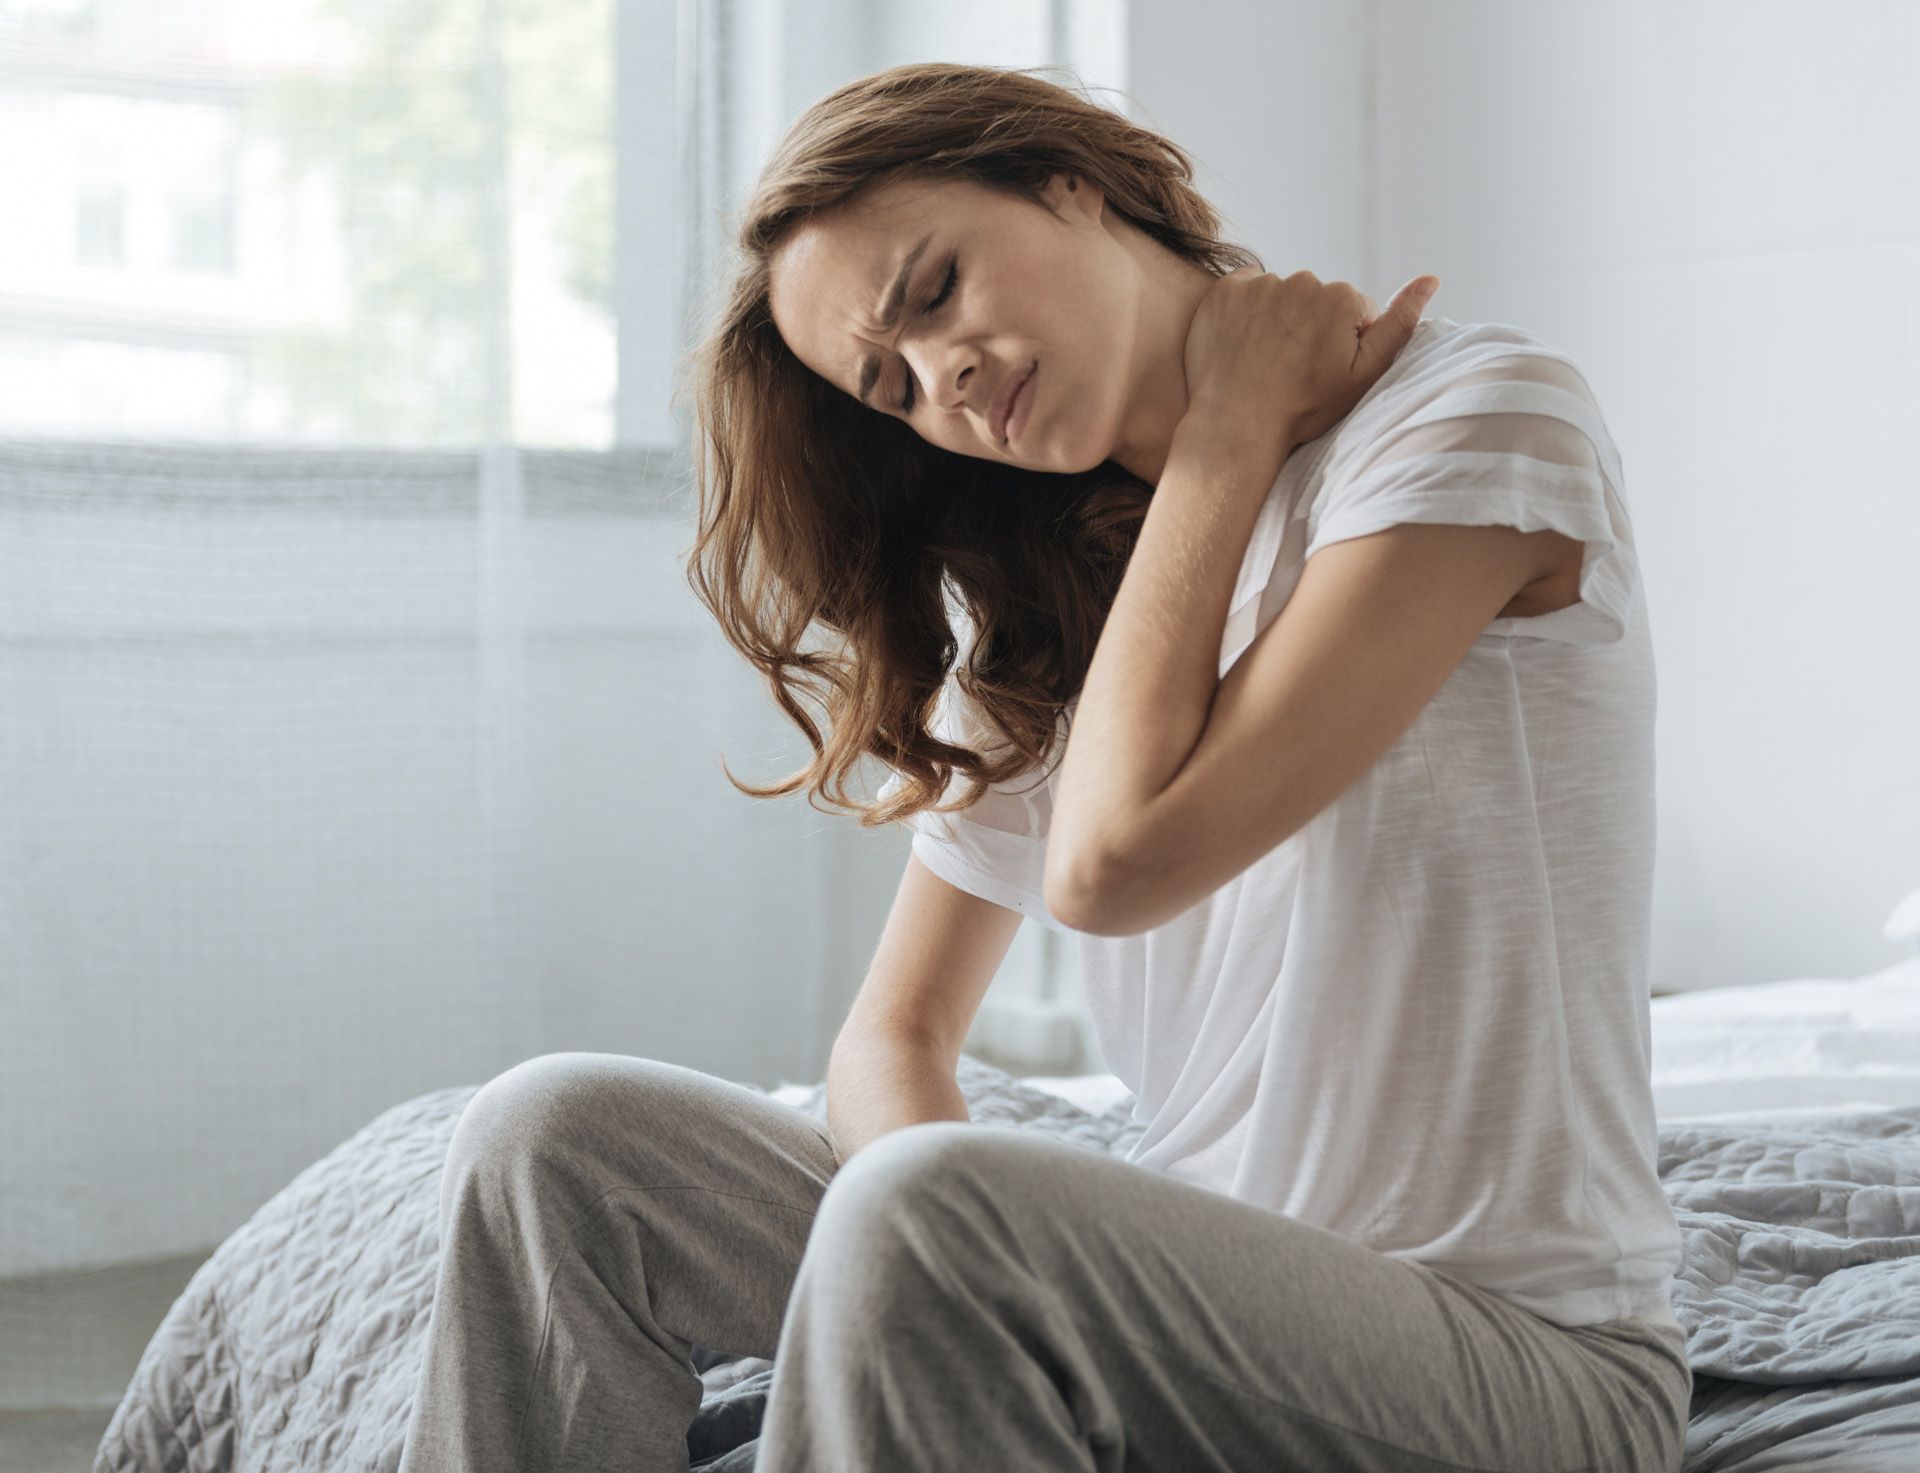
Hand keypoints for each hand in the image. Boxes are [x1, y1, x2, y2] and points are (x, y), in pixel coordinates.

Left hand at [1179, 267, 1438, 477]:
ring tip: (1266, 362)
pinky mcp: (1225, 291)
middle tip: (1293, 370)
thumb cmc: (1304, 407)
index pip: (1354, 312)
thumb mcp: (1363, 374)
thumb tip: (1432, 278)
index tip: (1322, 371)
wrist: (1237, 425)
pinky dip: (1244, 313)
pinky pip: (1245, 292)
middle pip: (1316, 300)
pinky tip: (1243, 345)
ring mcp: (1260, 284)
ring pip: (1280, 297)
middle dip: (1311, 328)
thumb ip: (1400, 324)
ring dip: (1277, 321)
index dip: (1342, 345)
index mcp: (1342, 297)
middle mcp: (1303, 280)